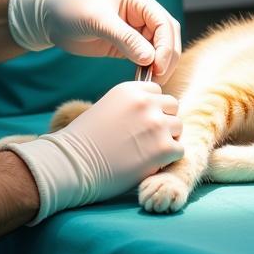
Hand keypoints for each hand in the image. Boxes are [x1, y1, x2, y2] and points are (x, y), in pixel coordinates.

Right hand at [1, 81, 183, 222]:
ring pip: (178, 127)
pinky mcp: (163, 148)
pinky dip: (167, 159)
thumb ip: (131, 104)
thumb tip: (153, 110)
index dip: (151, 108)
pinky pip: (179, 150)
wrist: (74, 164)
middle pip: (172, 107)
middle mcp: (146, 102)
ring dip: (166, 139)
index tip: (139, 122)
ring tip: (146, 151)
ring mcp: (156, 124)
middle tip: (146, 138)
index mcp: (130, 89)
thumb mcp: (108, 107)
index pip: (157, 92)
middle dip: (163, 121)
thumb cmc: (85, 140)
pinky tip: (148, 163)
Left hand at [8, 0, 181, 81]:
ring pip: (160, 47)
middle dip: (167, 56)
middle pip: (167, 35)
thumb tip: (150, 58)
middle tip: (159, 78)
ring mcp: (136, 28)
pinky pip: (147, 56)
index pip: (163, 22)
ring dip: (160, 63)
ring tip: (153, 82)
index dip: (165, 45)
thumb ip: (125, 38)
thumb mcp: (98, 21)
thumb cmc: (72, 10)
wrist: (51, 19)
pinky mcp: (128, 43)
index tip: (158, 66)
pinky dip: (148, 67)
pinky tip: (143, 79)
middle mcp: (141, 12)